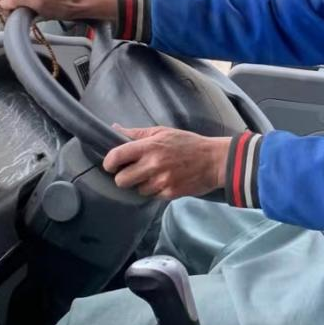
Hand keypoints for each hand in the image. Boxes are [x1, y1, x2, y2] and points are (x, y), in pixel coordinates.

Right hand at [0, 0, 115, 21]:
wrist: (80, 5)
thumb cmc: (63, 5)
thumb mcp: (38, 2)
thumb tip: (3, 2)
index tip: (7, 16)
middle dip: (7, 7)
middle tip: (16, 18)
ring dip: (16, 8)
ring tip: (26, 16)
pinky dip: (24, 8)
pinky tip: (33, 14)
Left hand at [103, 125, 230, 200]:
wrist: (214, 160)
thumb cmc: (188, 144)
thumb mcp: (163, 132)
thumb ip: (137, 133)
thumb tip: (114, 128)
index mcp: (149, 147)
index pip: (116, 156)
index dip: (109, 163)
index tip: (111, 164)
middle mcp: (153, 165)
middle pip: (121, 180)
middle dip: (124, 177)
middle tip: (133, 172)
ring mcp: (161, 181)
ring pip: (136, 190)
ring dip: (142, 184)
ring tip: (154, 175)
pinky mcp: (169, 194)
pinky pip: (152, 196)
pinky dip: (155, 190)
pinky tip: (165, 180)